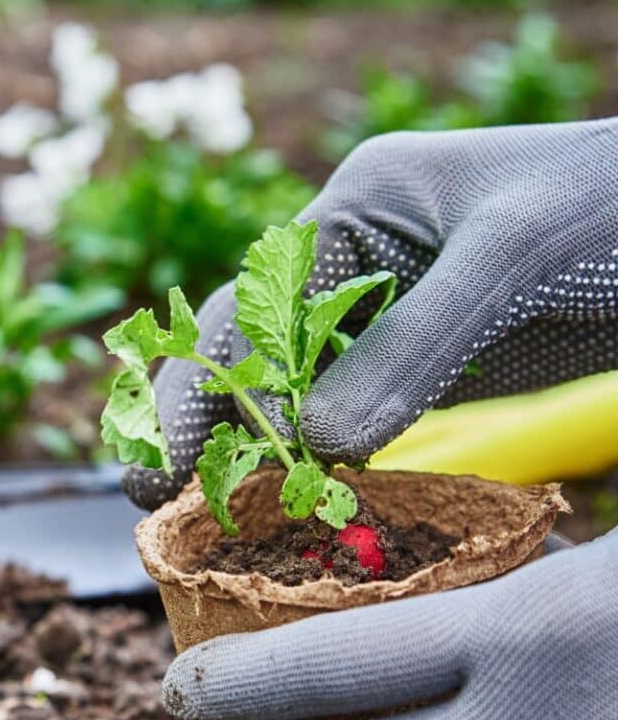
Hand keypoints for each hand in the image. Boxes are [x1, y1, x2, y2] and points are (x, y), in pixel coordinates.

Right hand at [124, 119, 617, 509]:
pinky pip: (344, 417)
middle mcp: (350, 268)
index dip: (210, 383)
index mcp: (353, 213)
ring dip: (241, 446)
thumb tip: (318, 446)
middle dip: (193, 415)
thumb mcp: (509, 260)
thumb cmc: (608, 210)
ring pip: (285, 389)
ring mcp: (380, 322)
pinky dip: (308, 460)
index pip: (250, 304)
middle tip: (148, 489)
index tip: (184, 458)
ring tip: (192, 509)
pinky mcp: (414, 367)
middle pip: (244, 345)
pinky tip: (286, 501)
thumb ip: (412, 347)